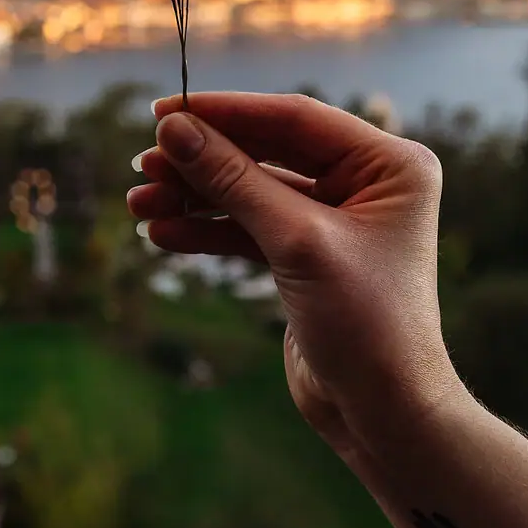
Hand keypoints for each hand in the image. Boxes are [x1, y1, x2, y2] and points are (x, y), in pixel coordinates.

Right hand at [126, 92, 463, 461]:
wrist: (386, 417)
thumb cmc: (365, 324)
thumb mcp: (296, 241)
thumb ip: (233, 180)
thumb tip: (174, 129)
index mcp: (388, 165)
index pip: (293, 119)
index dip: (225, 112)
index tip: (162, 111)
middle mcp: (366, 184)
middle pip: (266, 152)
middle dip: (202, 161)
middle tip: (143, 162)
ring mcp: (334, 221)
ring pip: (250, 192)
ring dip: (194, 198)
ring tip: (139, 203)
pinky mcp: (307, 257)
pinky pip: (248, 228)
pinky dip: (207, 231)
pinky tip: (163, 234)